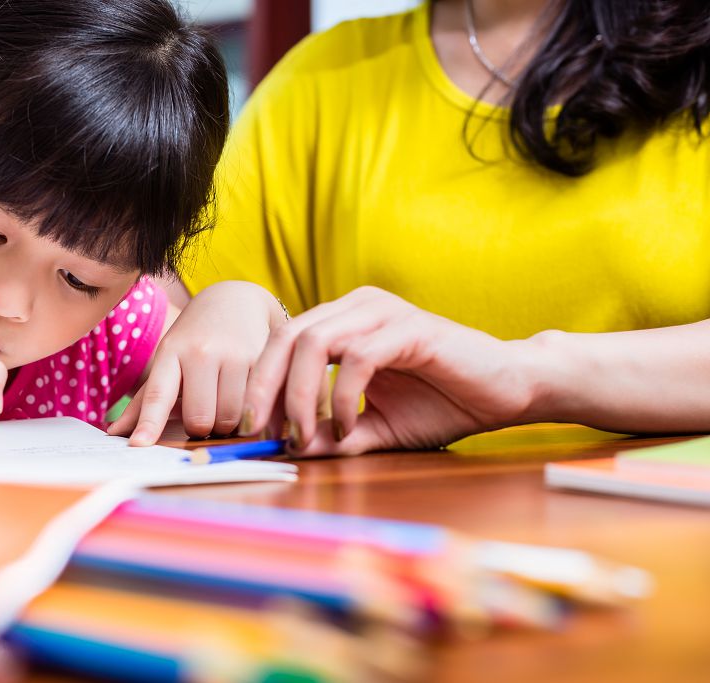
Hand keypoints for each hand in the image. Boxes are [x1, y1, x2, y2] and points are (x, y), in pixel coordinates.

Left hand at [108, 281, 286, 444]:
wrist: (235, 301)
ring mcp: (234, 354)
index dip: (149, 423)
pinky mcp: (263, 359)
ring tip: (226, 403)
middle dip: (202, 428)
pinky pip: (256, 407)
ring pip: (230, 419)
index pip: (157, 394)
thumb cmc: (195, 339)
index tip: (139, 446)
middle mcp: (201, 352)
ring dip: (228, 423)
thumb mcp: (168, 360)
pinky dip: (251, 413)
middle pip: (200, 419)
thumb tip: (115, 433)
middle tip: (205, 413)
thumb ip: (145, 400)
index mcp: (171, 353)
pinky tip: (248, 397)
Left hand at [242, 287, 538, 453]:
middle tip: (263, 433)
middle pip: (286, 338)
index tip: (252, 430)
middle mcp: (357, 307)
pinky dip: (342, 398)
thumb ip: (333, 434)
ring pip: (314, 342)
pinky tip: (347, 429)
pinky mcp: (408, 328)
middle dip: (265, 389)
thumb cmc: (444, 404)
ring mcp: (382, 313)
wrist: (508, 390)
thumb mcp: (376, 428)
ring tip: (303, 435)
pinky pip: (356, 358)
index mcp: (344, 322)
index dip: (259, 385)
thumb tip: (288, 448)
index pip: (281, 344)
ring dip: (299, 396)